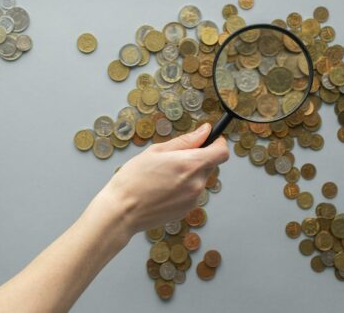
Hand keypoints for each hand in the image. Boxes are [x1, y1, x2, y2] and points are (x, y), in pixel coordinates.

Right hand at [97, 123, 228, 236]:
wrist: (122, 211)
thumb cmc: (133, 180)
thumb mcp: (156, 151)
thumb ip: (185, 141)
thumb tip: (205, 131)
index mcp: (191, 164)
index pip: (222, 152)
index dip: (217, 144)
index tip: (208, 141)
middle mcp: (197, 183)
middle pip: (210, 165)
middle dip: (197, 159)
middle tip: (173, 159)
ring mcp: (193, 199)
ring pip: (200, 180)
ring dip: (189, 175)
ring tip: (163, 177)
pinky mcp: (187, 210)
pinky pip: (191, 193)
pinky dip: (182, 189)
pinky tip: (163, 189)